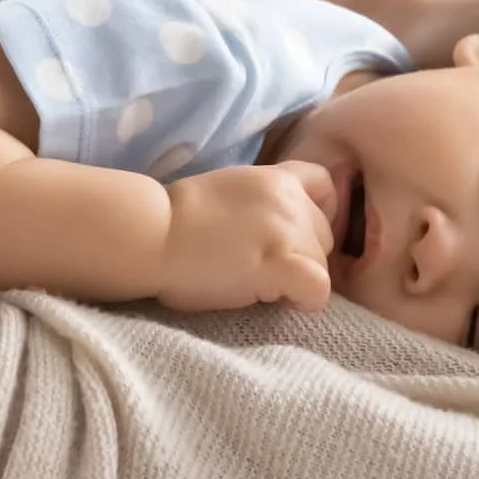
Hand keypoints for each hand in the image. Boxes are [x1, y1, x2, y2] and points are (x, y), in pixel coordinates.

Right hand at [157, 162, 336, 312]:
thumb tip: (276, 232)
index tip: (293, 236)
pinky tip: (275, 300)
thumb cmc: (176, 220)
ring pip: (324, 266)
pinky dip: (304, 300)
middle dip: (302, 256)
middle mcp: (290, 199)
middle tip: (262, 268)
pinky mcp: (280, 263)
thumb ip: (263, 204)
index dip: (318, 217)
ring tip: (258, 284)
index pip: (327, 188)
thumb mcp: (231, 192)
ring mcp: (287, 230)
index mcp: (277, 178)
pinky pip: (319, 288)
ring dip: (297, 280)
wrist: (151, 233)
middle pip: (326, 237)